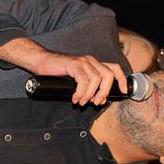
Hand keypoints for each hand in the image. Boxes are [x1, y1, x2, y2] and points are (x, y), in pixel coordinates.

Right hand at [0, 37, 126, 105]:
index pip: (114, 68)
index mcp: (94, 64)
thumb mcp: (77, 81)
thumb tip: (99, 100)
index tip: (123, 92)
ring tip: (82, 101)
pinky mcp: (74, 64)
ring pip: (97, 79)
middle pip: (108, 76)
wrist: (41, 62)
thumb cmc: (57, 73)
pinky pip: (84, 80)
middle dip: (104, 92)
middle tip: (95, 102)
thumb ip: (88, 87)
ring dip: (91, 94)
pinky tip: (75, 98)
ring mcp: (83, 61)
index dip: (122, 80)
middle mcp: (91, 61)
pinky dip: (81, 92)